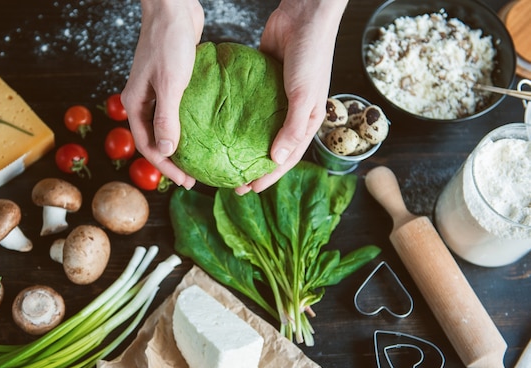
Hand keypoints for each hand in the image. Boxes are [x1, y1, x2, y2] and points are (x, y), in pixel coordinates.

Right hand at [121, 0, 203, 189]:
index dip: (165, 167)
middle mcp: (144, 102)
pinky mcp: (173, 83)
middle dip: (173, 162)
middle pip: (156, 140)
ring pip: (167, 128)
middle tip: (194, 178)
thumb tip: (166, 151)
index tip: (186, 181)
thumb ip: (166, 118)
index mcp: (136, 105)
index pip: (148, 146)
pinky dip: (189, 126)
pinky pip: (179, 112)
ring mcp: (157, 93)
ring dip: (181, 146)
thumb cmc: (168, 42)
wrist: (172, 7)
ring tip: (199, 160)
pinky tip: (205, 132)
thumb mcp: (169, 83)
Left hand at [237, 0, 347, 193]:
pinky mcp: (260, 82)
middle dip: (253, 166)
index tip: (250, 188)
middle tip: (232, 181)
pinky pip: (246, 104)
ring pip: (257, 128)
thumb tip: (275, 159)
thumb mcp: (304, 96)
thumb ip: (291, 128)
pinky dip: (235, 116)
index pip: (288, 157)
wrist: (304, 17)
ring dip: (242, 145)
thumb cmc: (311, 56)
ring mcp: (275, 98)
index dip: (270, 176)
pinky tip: (219, 125)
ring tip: (224, 158)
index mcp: (307, 120)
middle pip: (271, 147)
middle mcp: (291, 113)